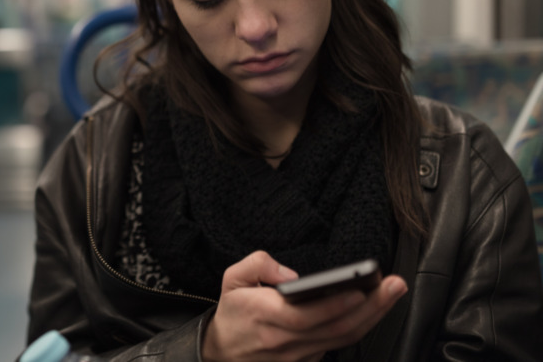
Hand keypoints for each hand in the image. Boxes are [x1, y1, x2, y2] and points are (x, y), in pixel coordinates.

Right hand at [200, 251, 407, 361]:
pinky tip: (374, 312)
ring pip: (342, 339)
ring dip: (372, 317)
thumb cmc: (232, 314)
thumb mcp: (232, 279)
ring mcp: (297, 356)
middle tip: (394, 286)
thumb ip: (258, 264)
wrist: (222, 353)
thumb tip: (291, 274)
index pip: (304, 315)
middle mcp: (283, 340)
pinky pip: (338, 346)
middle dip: (370, 306)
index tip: (358, 290)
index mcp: (263, 315)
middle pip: (335, 327)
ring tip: (391, 295)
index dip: (334, 305)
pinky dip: (359, 328)